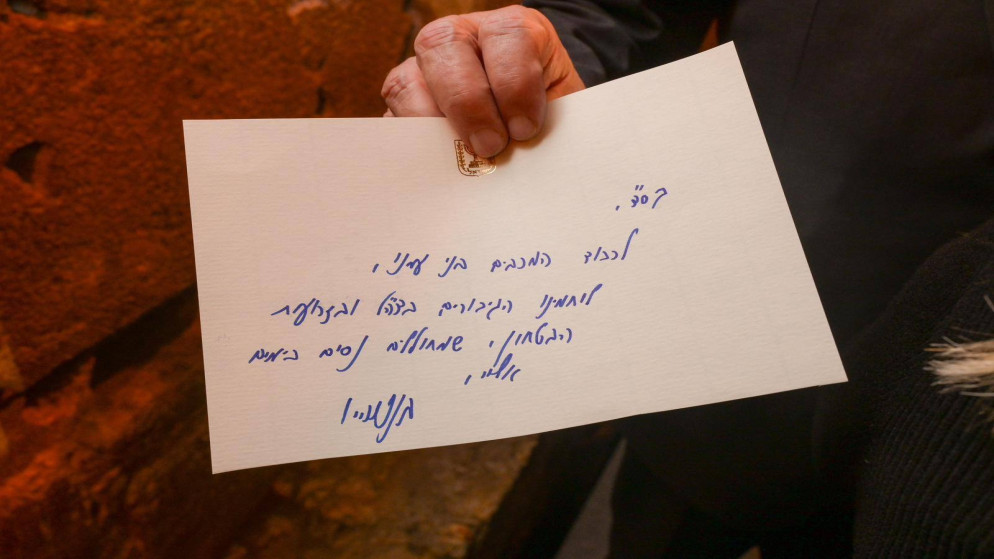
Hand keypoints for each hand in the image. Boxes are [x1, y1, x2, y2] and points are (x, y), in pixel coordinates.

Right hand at [381, 5, 584, 156]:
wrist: (530, 135)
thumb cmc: (547, 120)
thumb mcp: (560, 114)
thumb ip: (551, 124)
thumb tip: (532, 157)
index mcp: (512, 31)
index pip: (508, 34)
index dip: (515, 82)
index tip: (525, 128)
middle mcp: (463, 38)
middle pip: (446, 45)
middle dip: (468, 101)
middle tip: (490, 146)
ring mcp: (424, 70)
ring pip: (408, 80)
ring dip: (431, 122)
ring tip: (457, 157)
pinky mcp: (403, 108)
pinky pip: (393, 122)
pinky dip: (410, 145)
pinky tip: (434, 165)